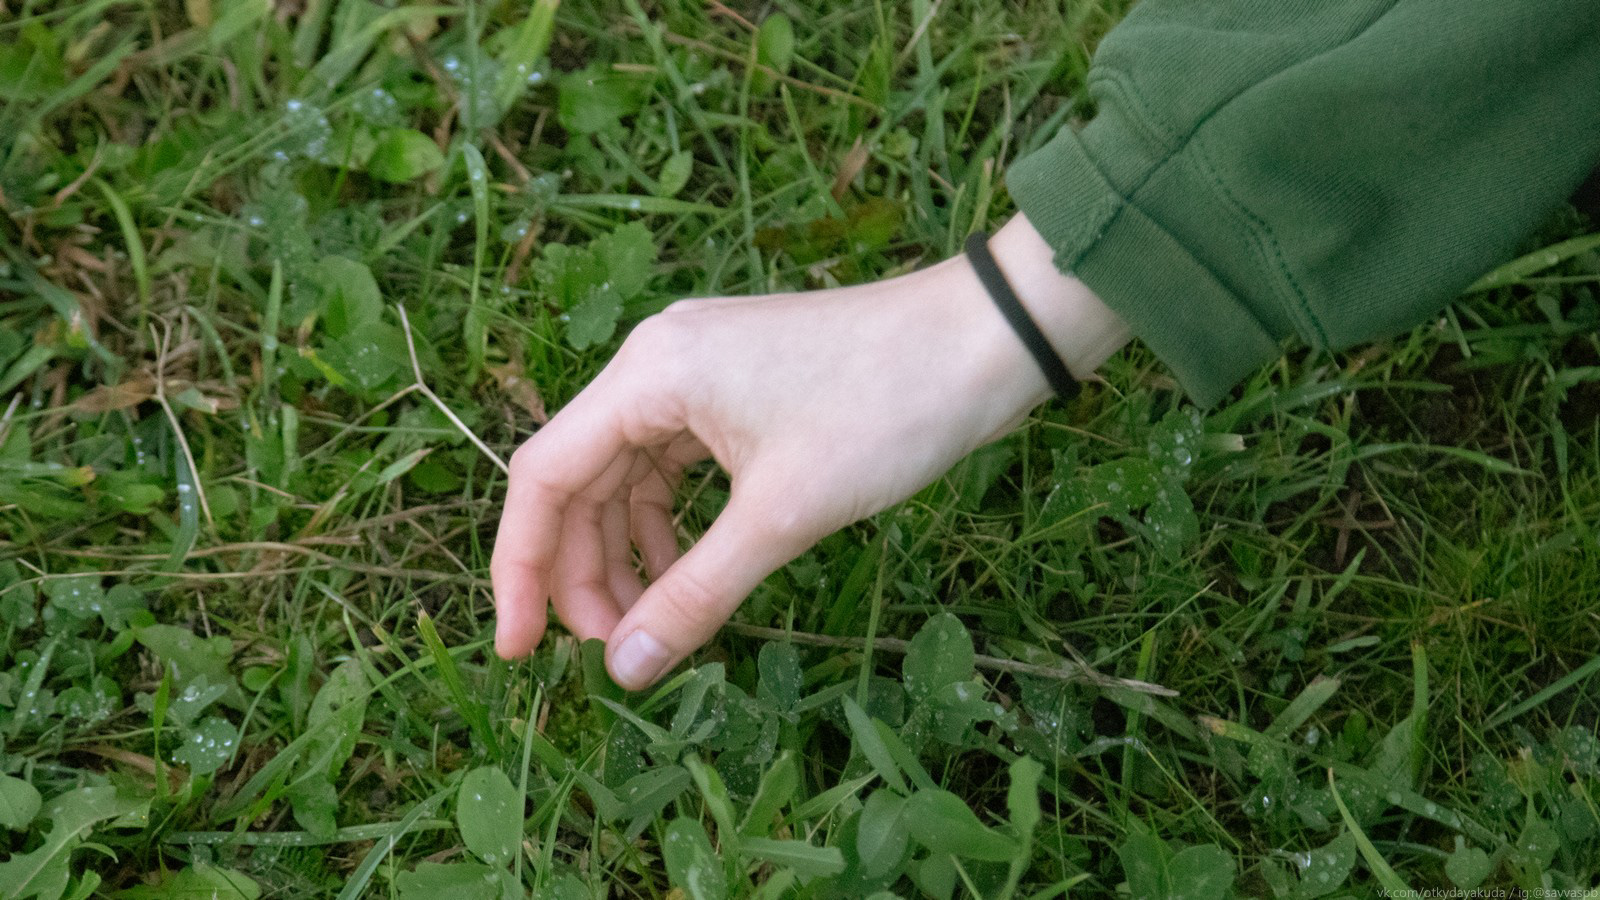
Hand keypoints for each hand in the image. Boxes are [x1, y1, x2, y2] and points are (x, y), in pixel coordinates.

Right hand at [489, 214, 1129, 688]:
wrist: (985, 340)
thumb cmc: (887, 409)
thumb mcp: (784, 515)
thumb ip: (697, 592)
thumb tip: (626, 668)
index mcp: (650, 374)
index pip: (542, 476)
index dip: (521, 569)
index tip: (519, 652)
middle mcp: (658, 363)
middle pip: (580, 479)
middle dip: (584, 571)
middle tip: (611, 652)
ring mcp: (699, 371)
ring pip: (628, 476)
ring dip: (629, 552)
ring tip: (652, 622)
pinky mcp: (738, 388)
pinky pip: (676, 465)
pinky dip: (674, 524)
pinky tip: (692, 572)